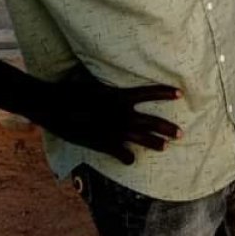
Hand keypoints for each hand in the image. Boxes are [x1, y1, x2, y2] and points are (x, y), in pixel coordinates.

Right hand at [32, 64, 181, 164]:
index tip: (180, 94)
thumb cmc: (71, 89)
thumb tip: (115, 75)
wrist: (52, 106)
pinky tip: (131, 160)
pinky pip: (120, 153)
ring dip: (155, 143)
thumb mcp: (93, 81)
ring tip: (165, 147)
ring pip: (141, 139)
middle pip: (152, 122)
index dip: (165, 93)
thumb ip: (109, 82)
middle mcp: (121, 114)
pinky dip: (127, 157)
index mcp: (120, 96)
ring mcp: (113, 131)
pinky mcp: (102, 143)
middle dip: (168, 128)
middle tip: (181, 133)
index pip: (150, 93)